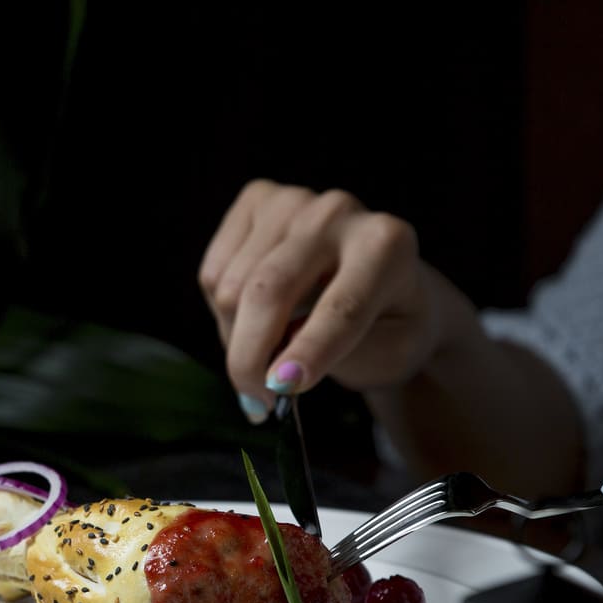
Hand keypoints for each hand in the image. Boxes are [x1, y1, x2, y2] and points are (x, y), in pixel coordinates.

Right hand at [198, 179, 449, 421]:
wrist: (382, 284)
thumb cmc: (388, 327)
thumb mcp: (389, 355)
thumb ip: (340, 356)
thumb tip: (276, 366)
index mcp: (386, 246)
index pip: (340, 306)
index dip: (309, 350)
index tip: (281, 387)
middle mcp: (337, 212)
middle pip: (267, 291)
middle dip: (250, 357)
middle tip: (256, 403)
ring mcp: (292, 200)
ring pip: (230, 289)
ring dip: (237, 339)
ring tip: (268, 354)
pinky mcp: (256, 201)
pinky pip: (212, 274)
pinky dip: (223, 314)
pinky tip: (255, 319)